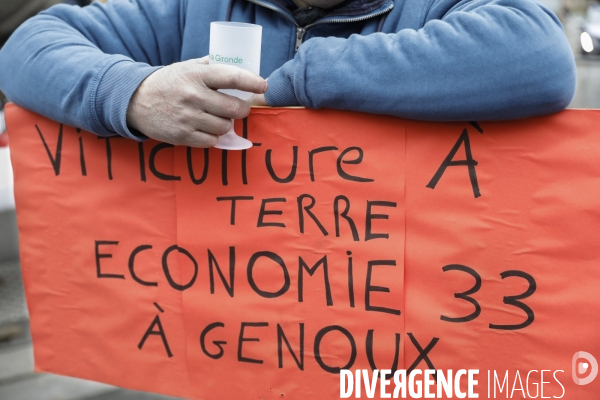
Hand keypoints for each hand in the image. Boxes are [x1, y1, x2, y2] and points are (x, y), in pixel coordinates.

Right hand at [126, 57, 267, 146]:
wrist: (136, 101)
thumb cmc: (168, 83)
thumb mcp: (186, 67)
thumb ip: (210, 65)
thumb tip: (238, 63)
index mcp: (197, 75)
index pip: (232, 77)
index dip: (251, 82)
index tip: (263, 85)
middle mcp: (193, 96)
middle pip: (234, 108)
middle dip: (242, 110)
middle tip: (240, 108)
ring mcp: (188, 117)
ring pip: (224, 127)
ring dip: (226, 124)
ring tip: (217, 118)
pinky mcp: (183, 136)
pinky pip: (212, 141)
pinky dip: (213, 137)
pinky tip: (206, 129)